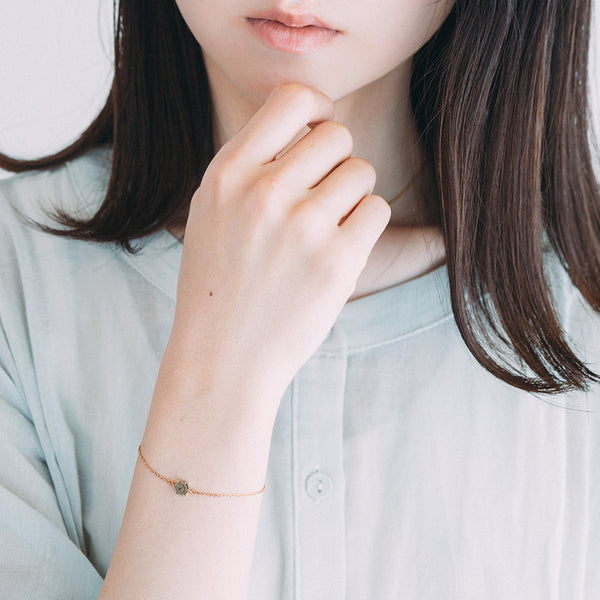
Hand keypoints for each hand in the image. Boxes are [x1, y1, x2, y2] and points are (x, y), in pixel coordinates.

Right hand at [171, 83, 390, 404]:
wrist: (224, 355)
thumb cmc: (219, 282)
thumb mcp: (212, 211)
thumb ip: (252, 164)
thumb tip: (310, 121)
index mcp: (228, 173)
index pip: (293, 98)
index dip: (316, 108)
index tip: (318, 130)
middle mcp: (264, 192)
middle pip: (337, 136)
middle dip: (336, 161)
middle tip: (320, 195)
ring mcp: (302, 227)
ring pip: (361, 173)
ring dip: (351, 197)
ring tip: (324, 230)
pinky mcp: (337, 261)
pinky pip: (376, 210)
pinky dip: (364, 226)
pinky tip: (337, 250)